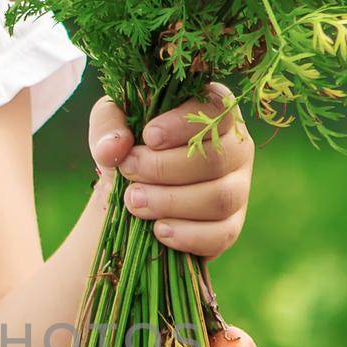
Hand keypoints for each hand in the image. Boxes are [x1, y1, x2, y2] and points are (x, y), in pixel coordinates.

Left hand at [88, 82, 254, 259]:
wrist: (131, 190)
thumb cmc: (129, 146)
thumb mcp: (113, 123)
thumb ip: (108, 126)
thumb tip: (113, 148)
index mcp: (215, 113)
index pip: (217, 112)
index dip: (183, 125)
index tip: (148, 137)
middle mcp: (236, 148)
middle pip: (216, 159)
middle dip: (165, 168)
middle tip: (129, 171)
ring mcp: (239, 189)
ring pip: (220, 198)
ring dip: (171, 202)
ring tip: (134, 201)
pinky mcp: (231, 226)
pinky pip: (222, 234)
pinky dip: (188, 235)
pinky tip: (158, 230)